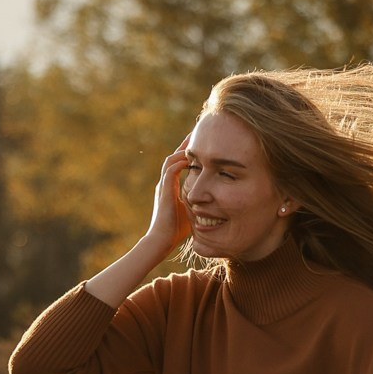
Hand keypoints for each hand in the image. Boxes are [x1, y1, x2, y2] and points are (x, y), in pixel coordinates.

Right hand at [146, 135, 193, 252]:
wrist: (161, 241)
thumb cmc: (175, 230)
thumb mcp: (190, 210)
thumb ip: (197, 201)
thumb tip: (211, 200)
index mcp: (169, 187)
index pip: (178, 164)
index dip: (187, 153)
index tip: (199, 144)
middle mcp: (164, 183)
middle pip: (174, 157)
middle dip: (185, 145)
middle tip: (196, 133)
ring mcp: (163, 186)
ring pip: (171, 160)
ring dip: (182, 150)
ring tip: (194, 140)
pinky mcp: (164, 191)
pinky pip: (171, 170)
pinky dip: (179, 162)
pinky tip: (190, 158)